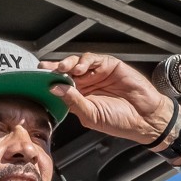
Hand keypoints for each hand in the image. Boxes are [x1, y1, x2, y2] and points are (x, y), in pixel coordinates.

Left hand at [41, 53, 174, 145]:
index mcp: (79, 98)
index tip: (36, 80)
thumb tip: (54, 88)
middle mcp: (87, 84)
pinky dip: (85, 61)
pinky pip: (93, 59)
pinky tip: (81, 68)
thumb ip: (73, 101)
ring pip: (77, 63)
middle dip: (54, 69)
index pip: (59, 87)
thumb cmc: (119, 121)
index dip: (48, 82)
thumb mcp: (91, 115)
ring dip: (68, 64)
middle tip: (45, 69)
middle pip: (65, 72)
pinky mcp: (110, 65)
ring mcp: (98, 74)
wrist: (144, 118)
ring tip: (63, 69)